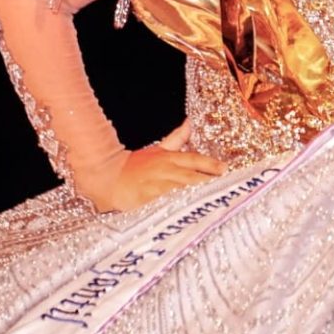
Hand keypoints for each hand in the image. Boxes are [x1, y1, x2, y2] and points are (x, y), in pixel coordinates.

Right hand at [87, 119, 227, 211]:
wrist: (108, 177)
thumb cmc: (135, 165)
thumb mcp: (158, 149)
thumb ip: (176, 138)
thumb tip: (189, 122)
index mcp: (169, 158)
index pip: (194, 159)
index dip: (211, 164)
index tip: (225, 169)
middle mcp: (165, 170)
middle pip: (191, 176)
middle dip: (208, 181)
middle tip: (224, 187)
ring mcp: (156, 185)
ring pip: (180, 190)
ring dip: (196, 194)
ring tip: (212, 200)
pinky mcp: (147, 200)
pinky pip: (165, 203)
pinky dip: (176, 206)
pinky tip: (188, 211)